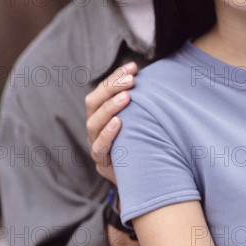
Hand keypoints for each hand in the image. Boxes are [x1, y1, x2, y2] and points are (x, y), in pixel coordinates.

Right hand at [86, 62, 136, 183]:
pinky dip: (108, 134)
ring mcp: (96, 145)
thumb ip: (143, 101)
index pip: (102, 90)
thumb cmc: (146, 141)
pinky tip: (119, 123)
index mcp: (102, 113)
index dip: (115, 77)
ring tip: (127, 97)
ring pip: (94, 123)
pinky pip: (99, 148)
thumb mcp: (144, 119)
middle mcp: (95, 128)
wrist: (148, 178)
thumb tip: (152, 75)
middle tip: (130, 80)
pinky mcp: (103, 163)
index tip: (133, 67)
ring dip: (110, 108)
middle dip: (111, 88)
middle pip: (93, 103)